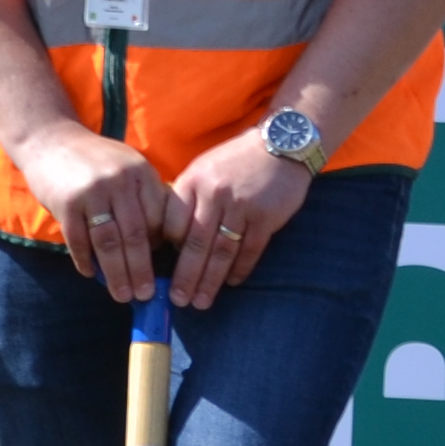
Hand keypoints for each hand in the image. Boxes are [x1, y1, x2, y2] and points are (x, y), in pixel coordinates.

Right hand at [8, 121, 180, 301]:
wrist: (50, 140)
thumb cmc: (94, 161)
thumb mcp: (126, 167)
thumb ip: (143, 197)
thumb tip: (158, 245)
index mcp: (141, 172)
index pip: (159, 218)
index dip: (160, 247)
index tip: (160, 268)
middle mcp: (119, 180)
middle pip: (136, 235)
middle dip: (141, 270)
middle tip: (145, 294)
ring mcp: (91, 191)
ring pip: (109, 242)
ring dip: (117, 273)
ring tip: (122, 295)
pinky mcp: (66, 203)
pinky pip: (79, 240)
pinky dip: (85, 260)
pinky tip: (90, 274)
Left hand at [167, 122, 313, 311]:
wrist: (281, 144)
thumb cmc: (235, 161)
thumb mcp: (203, 169)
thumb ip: (187, 198)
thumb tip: (171, 238)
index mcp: (193, 182)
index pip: (173, 223)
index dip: (168, 250)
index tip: (163, 269)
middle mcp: (215, 194)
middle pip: (196, 244)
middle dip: (185, 276)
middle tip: (178, 300)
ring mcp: (242, 206)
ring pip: (221, 252)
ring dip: (210, 280)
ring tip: (201, 301)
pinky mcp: (266, 216)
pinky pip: (250, 250)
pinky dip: (240, 269)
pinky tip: (231, 283)